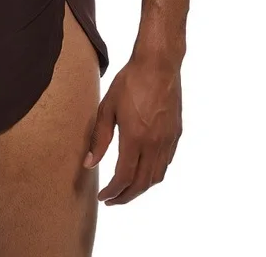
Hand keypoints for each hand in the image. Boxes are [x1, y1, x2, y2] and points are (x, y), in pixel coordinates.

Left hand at [83, 52, 182, 204]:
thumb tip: (89, 163)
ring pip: (157, 176)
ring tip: (126, 190)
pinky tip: (143, 171)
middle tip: (112, 200)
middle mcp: (155, 144)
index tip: (103, 197)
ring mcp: (168, 140)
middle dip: (126, 197)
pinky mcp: (176, 134)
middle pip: (142, 183)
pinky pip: (166, 163)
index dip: (113, 192)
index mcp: (135, 138)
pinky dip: (154, 174)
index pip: (124, 177)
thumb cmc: (129, 82)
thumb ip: (99, 138)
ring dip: (141, 188)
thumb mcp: (107, 107)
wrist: (158, 65)